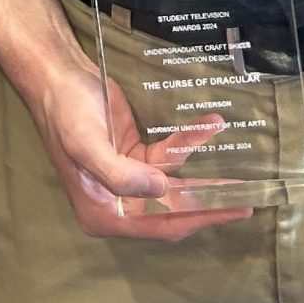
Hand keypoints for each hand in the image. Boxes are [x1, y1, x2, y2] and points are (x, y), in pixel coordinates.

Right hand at [22, 47, 252, 243]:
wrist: (57, 77)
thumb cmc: (67, 113)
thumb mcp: (87, 144)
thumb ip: (120, 174)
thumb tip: (161, 192)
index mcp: (103, 213)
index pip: (158, 225)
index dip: (196, 220)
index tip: (229, 211)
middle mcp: (118, 203)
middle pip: (172, 211)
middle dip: (207, 205)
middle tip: (245, 200)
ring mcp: (129, 179)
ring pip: (175, 185)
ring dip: (203, 174)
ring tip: (239, 171)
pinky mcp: (136, 156)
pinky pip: (169, 155)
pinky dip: (189, 141)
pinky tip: (209, 125)